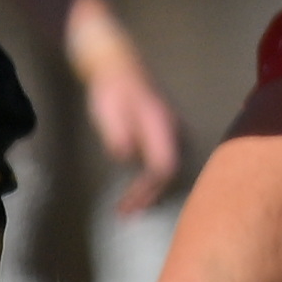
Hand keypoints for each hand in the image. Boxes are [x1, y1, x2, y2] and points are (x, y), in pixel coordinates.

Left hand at [69, 9, 189, 213]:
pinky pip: (166, 164)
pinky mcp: (167, 136)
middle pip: (169, 173)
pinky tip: (139, 192)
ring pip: (170, 170)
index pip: (163, 166)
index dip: (149, 189)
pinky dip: (153, 181)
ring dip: (152, 192)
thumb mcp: (108, 108)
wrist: (120, 66)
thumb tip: (124, 156)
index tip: (130, 202)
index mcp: (161, 125)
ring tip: (130, 209)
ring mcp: (174, 133)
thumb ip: (117, 131)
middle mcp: (174, 131)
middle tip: (126, 214)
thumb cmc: (111, 88)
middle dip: (149, 196)